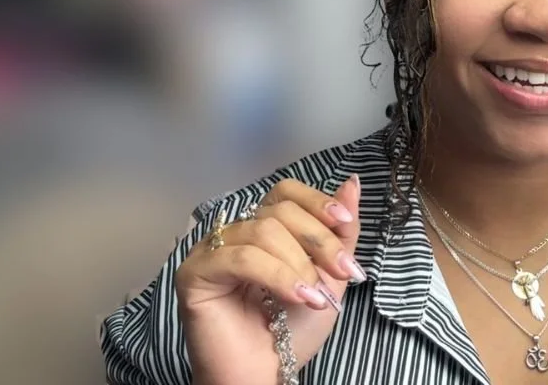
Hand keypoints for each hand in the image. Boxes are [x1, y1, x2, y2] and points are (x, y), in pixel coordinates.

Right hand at [175, 176, 364, 384]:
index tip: (345, 223)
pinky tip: (297, 296)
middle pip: (278, 211)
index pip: (285, 193)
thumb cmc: (293, 330)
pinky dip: (276, 275)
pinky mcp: (195, 273)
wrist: (267, 374)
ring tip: (315, 296)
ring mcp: (210, 251)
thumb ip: (339, 233)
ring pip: (262, 232)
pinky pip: (240, 258)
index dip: (317, 202)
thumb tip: (352, 183)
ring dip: (299, 264)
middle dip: (318, 240)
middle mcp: (233, 234)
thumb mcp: (329, 276)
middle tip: (341, 273)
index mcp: (262, 228)